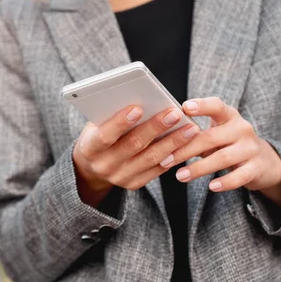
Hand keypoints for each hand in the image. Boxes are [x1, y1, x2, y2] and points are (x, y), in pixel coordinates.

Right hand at [73, 105, 199, 206]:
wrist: (92, 167)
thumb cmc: (98, 134)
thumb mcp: (96, 124)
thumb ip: (112, 114)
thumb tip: (141, 97)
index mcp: (90, 148)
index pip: (105, 136)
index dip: (120, 122)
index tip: (138, 107)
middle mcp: (104, 166)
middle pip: (133, 146)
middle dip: (155, 128)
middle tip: (175, 113)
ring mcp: (119, 177)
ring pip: (150, 159)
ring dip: (172, 142)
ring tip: (190, 128)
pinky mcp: (133, 184)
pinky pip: (157, 170)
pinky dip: (173, 155)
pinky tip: (187, 142)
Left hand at [160, 97, 280, 208]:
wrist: (264, 162)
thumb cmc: (227, 144)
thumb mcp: (214, 133)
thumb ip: (194, 133)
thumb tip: (160, 134)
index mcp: (229, 116)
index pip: (216, 106)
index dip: (202, 106)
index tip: (184, 107)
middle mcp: (242, 129)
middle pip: (211, 137)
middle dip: (186, 149)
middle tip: (165, 160)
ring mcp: (251, 148)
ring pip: (222, 158)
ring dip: (198, 168)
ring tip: (179, 176)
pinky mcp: (256, 168)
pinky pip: (239, 176)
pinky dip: (225, 182)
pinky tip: (211, 187)